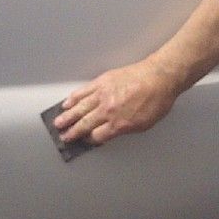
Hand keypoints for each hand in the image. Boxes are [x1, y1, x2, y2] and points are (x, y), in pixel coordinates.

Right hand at [53, 58, 179, 144]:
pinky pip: (83, 92)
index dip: (89, 140)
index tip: (84, 141)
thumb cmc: (157, 100)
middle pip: (84, 124)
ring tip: (58, 123)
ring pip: (79, 108)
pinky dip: (73, 98)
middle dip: (72, 132)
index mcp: (118, 124)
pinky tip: (67, 103)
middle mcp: (107, 111)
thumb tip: (112, 133)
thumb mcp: (144, 124)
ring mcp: (102, 95)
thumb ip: (125, 130)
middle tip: (64, 136)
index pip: (97, 136)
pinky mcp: (102, 82)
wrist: (160, 77)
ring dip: (67, 117)